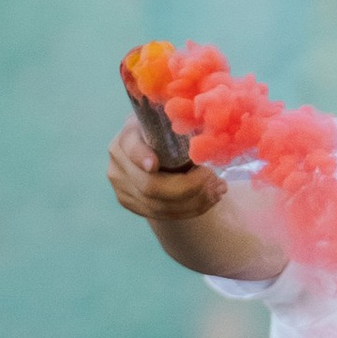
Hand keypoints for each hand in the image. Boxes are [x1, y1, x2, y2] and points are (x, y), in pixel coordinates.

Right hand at [106, 117, 226, 226]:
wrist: (154, 148)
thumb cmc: (168, 131)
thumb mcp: (172, 123)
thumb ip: (183, 126)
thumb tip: (209, 136)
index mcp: (128, 136)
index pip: (131, 148)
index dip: (141, 157)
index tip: (154, 165)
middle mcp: (118, 163)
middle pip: (150, 186)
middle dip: (188, 186)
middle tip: (213, 177)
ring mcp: (121, 187)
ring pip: (159, 206)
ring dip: (195, 201)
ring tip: (218, 189)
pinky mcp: (131, 204)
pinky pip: (163, 214)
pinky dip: (191, 209)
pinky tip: (210, 199)